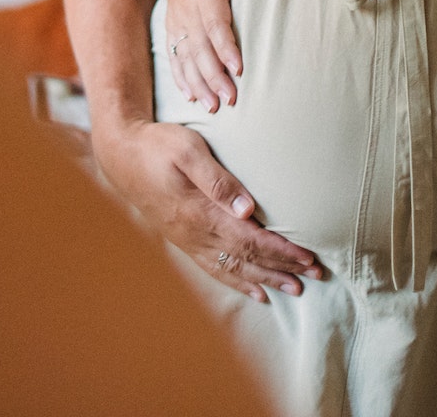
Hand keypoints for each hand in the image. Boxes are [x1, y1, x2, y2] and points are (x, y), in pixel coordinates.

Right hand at [94, 118, 324, 301]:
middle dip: (282, 268)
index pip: (250, 239)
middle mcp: (196, 233)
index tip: (308, 257)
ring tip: (294, 288)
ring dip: (265, 279)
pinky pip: (214, 269)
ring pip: (233, 269)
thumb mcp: (187, 150)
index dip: (281, 251)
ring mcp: (188, 240)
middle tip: (315, 275)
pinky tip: (255, 290)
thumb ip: (218, 179)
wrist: (121, 155)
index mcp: (200, 212)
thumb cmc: (157, 145)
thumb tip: (248, 209)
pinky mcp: (183, 240)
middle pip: (247, 258)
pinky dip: (238, 282)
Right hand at [160, 0, 254, 112]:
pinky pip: (174, 56)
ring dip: (200, 83)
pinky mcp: (172, 28)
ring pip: (187, 57)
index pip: (215, 23)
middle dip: (215, 76)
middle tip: (231, 100)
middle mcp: (188, 10)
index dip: (226, 47)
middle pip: (201, 48)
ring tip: (213, 106)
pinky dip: (181, 78)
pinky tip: (191, 96)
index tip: (238, 68)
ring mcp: (178, 21)